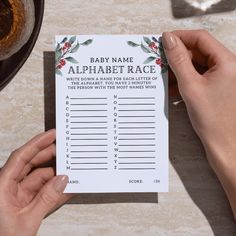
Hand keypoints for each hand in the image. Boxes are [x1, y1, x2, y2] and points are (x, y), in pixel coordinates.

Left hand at [0, 130, 72, 235]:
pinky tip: (68, 186)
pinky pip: (43, 190)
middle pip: (31, 163)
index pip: (21, 157)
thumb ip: (46, 199)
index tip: (51, 135)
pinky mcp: (26, 202)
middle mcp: (9, 186)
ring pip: (39, 176)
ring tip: (71, 169)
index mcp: (2, 186)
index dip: (37, 144)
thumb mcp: (26, 221)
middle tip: (65, 149)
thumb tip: (62, 180)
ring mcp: (18, 194)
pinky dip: (55, 189)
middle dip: (49, 156)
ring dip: (55, 174)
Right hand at [162, 30, 235, 218]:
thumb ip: (178, 61)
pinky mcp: (214, 89)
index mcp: (227, 62)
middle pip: (197, 52)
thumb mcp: (191, 86)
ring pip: (195, 66)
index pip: (200, 38)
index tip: (163, 41)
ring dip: (178, 71)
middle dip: (177, 57)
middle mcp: (226, 67)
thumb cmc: (213, 119)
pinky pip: (197, 78)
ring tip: (163, 77)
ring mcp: (220, 79)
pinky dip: (184, 81)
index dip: (180, 37)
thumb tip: (169, 40)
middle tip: (159, 61)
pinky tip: (172, 88)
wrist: (224, 144)